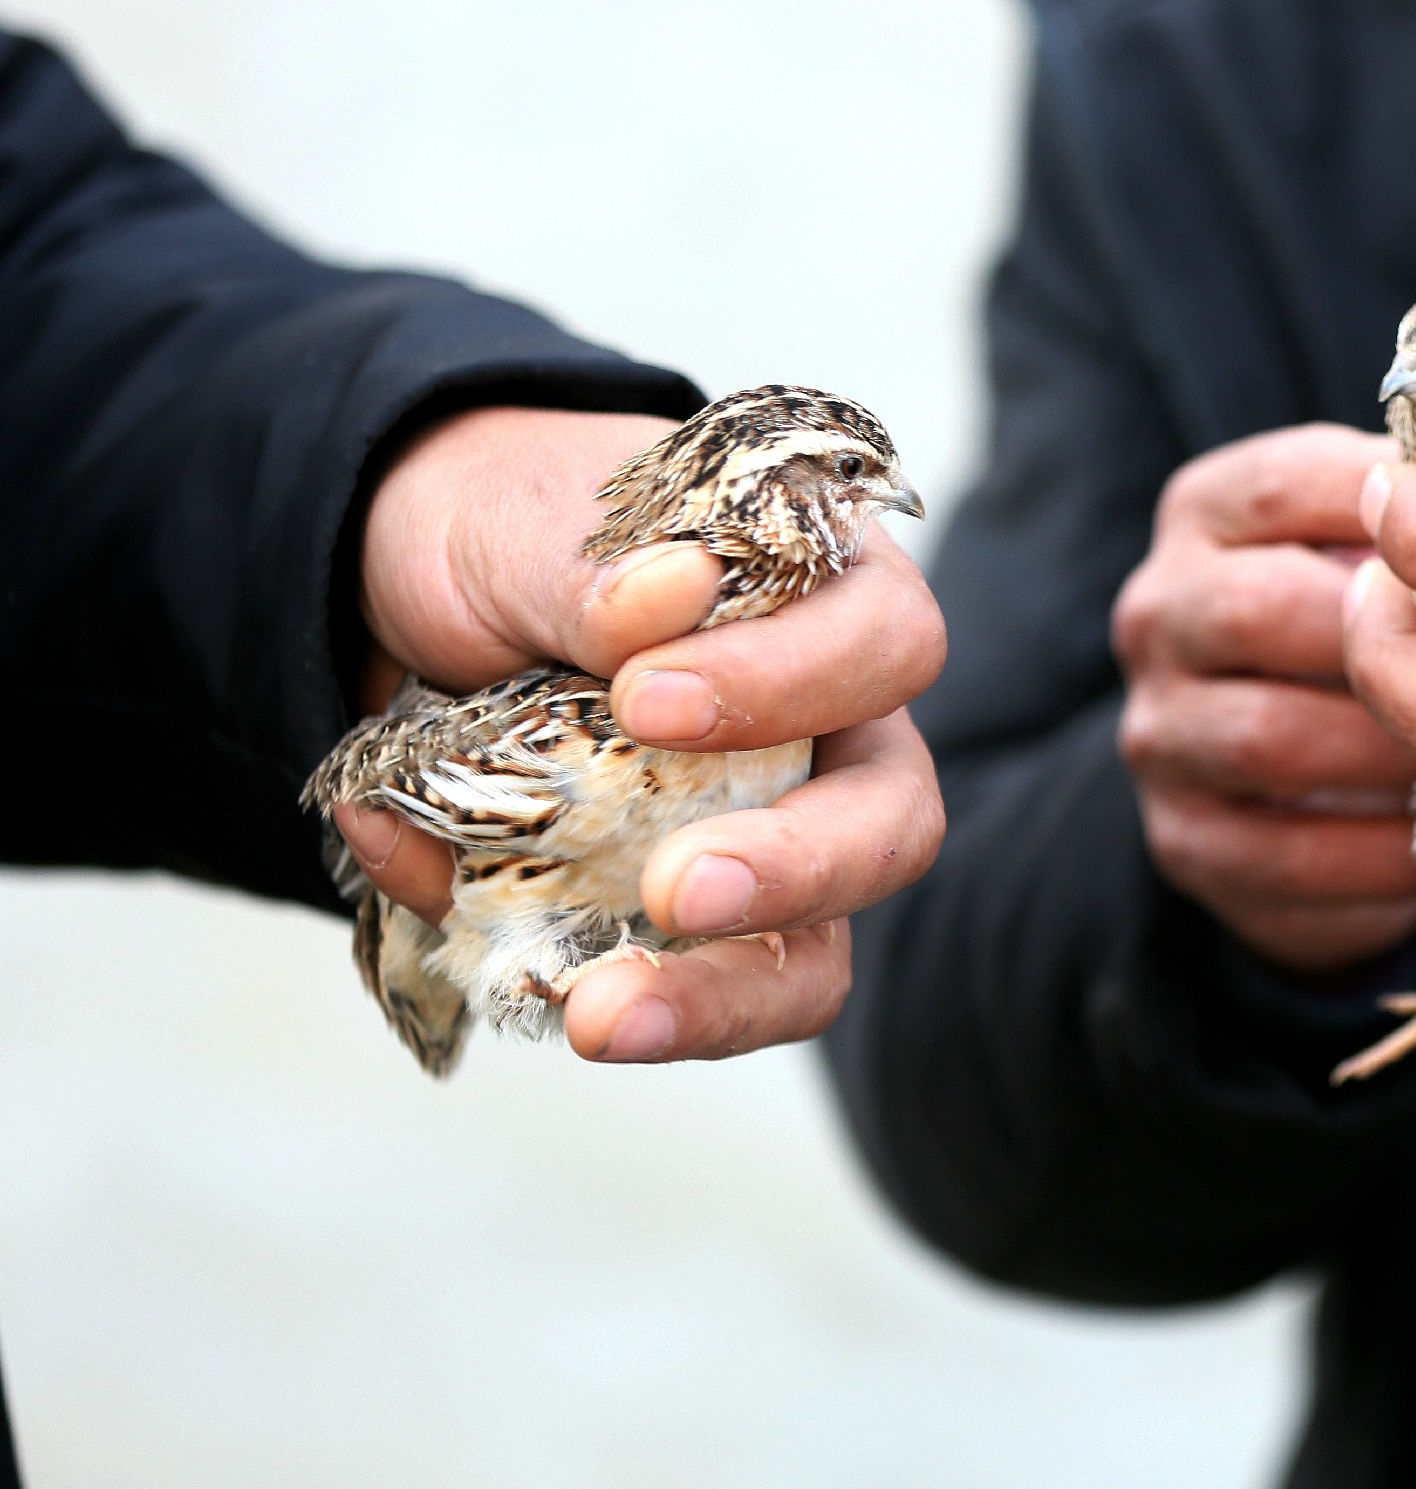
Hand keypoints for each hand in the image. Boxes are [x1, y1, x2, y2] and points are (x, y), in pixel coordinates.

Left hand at [331, 405, 947, 1061]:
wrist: (404, 595)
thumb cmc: (509, 530)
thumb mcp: (522, 520)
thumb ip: (591, 563)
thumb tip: (667, 594)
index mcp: (824, 599)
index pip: (884, 642)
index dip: (790, 680)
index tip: (643, 696)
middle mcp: (829, 732)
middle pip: (891, 821)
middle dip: (799, 869)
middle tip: (676, 890)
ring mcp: (766, 844)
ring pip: (812, 954)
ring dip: (719, 997)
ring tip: (598, 1015)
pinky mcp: (682, 930)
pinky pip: (681, 994)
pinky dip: (574, 985)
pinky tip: (477, 948)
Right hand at [1113, 424, 1415, 973]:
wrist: (1293, 774)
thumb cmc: (1378, 627)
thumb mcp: (1391, 546)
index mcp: (1209, 512)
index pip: (1288, 485)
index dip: (1403, 515)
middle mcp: (1160, 612)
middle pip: (1263, 611)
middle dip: (1395, 648)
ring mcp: (1159, 731)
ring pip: (1270, 740)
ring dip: (1388, 757)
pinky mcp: (1184, 841)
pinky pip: (1282, 858)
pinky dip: (1376, 861)